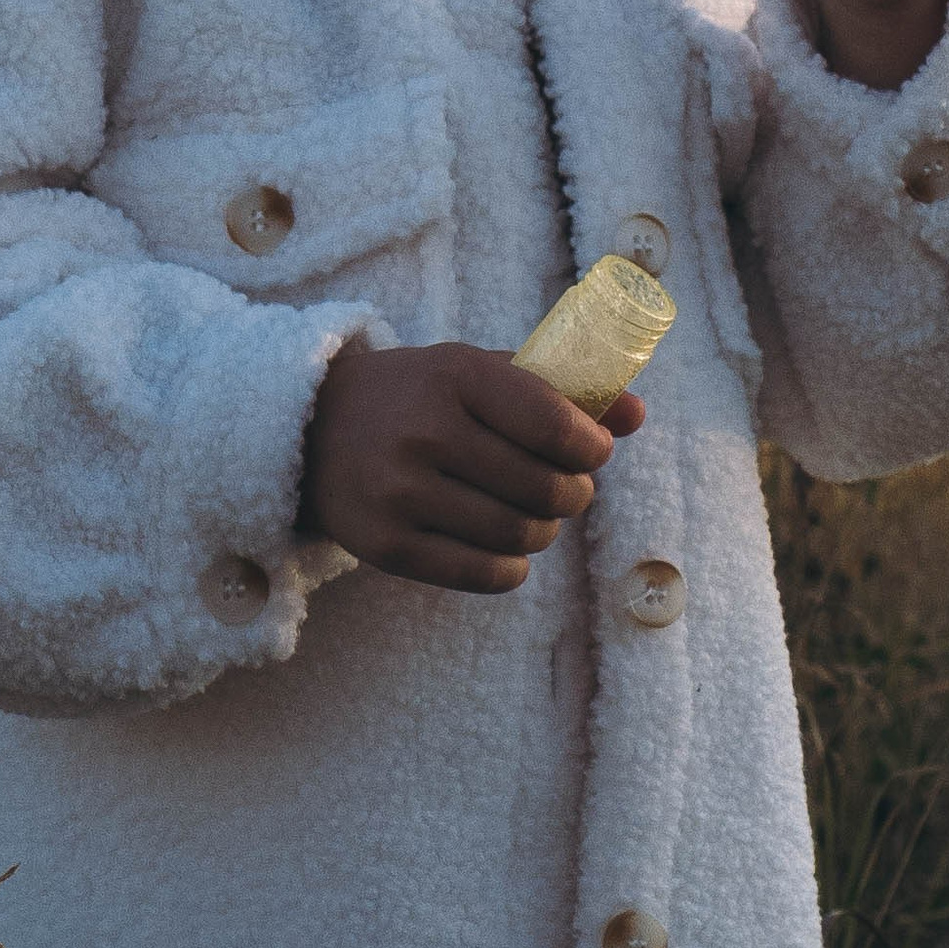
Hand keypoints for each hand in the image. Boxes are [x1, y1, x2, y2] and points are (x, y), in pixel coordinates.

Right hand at [298, 343, 645, 594]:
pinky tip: (503, 548)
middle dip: (574, 494)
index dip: (594, 449)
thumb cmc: (418, 397)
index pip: (558, 427)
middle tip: (564, 488)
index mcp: (456, 376)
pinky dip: (512, 568)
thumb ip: (559, 390)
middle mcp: (426, 432)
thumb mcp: (478, 372)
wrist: (311, 429)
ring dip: (543, 530)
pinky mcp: (386, 546)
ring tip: (531, 514)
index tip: (592, 453)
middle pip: (548, 489)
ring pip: (522, 535)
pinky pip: (485, 574)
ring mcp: (402, 493)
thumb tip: (637, 414)